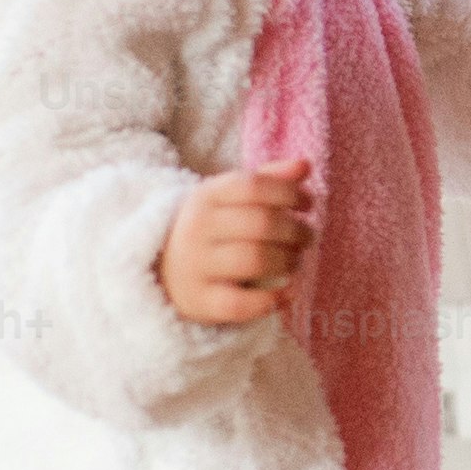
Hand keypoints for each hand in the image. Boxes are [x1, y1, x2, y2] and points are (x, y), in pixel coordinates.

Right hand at [161, 159, 312, 326]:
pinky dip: (272, 299)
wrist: (162, 268)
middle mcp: (197, 228)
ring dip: (288, 261)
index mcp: (206, 196)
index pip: (254, 186)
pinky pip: (242, 304)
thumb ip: (268, 180)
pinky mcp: (200, 301)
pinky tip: (288, 292)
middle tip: (307, 237)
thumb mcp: (231, 199)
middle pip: (261, 223)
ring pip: (255, 260)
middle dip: (296, 230)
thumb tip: (305, 165)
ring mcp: (196, 265)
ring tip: (295, 261)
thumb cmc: (213, 229)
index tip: (307, 204)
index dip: (289, 193)